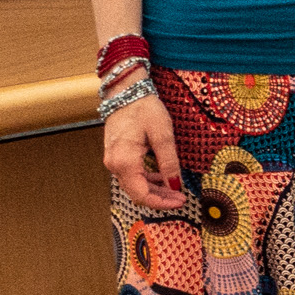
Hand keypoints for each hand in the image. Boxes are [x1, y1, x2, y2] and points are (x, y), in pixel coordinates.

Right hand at [105, 95, 184, 212]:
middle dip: (160, 198)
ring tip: (175, 190)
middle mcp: (114, 164)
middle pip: (137, 192)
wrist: (125, 92)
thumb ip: (169, 162)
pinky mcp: (116, 155)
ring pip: (134, 184)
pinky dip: (147, 179)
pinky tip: (162, 177)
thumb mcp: (163, 134)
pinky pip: (131, 174)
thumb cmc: (144, 109)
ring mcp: (113, 160)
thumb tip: (175, 185)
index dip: (161, 203)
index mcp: (124, 161)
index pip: (141, 194)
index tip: (180, 202)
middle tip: (181, 199)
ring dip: (154, 190)